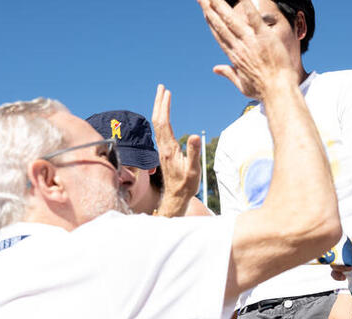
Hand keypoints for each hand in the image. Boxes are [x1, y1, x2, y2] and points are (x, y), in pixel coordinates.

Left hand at [152, 84, 202, 216]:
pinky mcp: (165, 152)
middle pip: (157, 120)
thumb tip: (194, 135)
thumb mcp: (193, 170)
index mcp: (169, 148)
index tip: (167, 92)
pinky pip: (161, 131)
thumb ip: (193, 153)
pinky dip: (162, 118)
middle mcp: (163, 146)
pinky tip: (164, 116)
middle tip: (161, 87)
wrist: (176, 197)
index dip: (164, 106)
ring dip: (159, 109)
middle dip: (159, 102)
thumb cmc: (186, 185)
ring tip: (163, 96)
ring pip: (158, 125)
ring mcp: (163, 149)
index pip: (164, 122)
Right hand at [198, 0, 297, 99]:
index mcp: (234, 56)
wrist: (278, 91)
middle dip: (209, 8)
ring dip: (221, 5)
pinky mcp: (264, 37)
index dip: (210, 21)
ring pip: (231, 20)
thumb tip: (216, 69)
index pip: (219, 34)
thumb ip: (228, 73)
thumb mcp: (242, 85)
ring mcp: (250, 41)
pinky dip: (248, 7)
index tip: (205, 10)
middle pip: (220, 24)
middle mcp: (238, 46)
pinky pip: (254, 18)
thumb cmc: (263, 90)